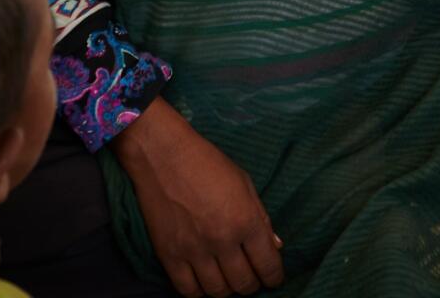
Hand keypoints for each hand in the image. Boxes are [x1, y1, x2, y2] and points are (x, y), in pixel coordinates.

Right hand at [113, 98, 283, 296]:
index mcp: (245, 221)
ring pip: (217, 291)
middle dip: (252, 285)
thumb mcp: (245, 184)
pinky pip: (187, 290)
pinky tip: (205, 281)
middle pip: (243, 283)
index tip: (274, 279)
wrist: (164, 156)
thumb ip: (261, 218)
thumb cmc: (209, 164)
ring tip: (229, 279)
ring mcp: (193, 251)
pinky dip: (199, 291)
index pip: (267, 265)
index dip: (274, 277)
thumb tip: (275, 246)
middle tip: (252, 279)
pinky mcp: (168, 255)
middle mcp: (222, 240)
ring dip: (227, 290)